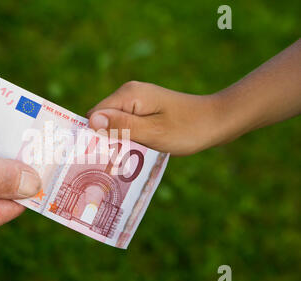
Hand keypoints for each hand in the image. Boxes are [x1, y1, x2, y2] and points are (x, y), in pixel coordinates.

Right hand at [87, 81, 220, 155]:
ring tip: (123, 159)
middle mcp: (129, 93)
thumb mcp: (153, 132)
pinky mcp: (144, 108)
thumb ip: (122, 126)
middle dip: (104, 139)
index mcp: (129, 95)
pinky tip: (134, 150)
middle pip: (102, 118)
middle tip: (111, 162)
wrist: (217, 121)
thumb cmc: (187, 129)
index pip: (94, 115)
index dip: (93, 135)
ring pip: (113, 122)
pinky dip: (127, 136)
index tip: (97, 157)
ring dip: (116, 140)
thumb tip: (90, 120)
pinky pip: (126, 122)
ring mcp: (137, 100)